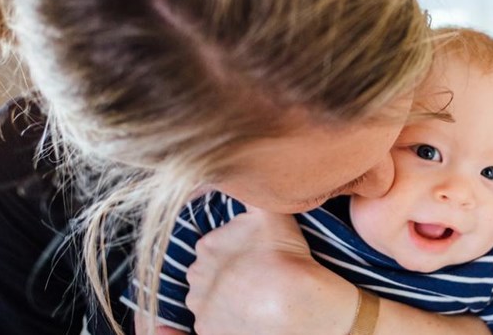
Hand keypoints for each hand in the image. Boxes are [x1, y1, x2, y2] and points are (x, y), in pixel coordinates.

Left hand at [185, 208, 357, 334]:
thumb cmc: (285, 256)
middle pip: (209, 274)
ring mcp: (201, 308)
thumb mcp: (270, 211)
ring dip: (225, 299)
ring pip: (210, 301)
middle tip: (256, 277)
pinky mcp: (208, 333)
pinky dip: (222, 324)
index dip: (237, 252)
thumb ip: (251, 191)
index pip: (215, 247)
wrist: (295, 303)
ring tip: (254, 299)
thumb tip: (236, 173)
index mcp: (207, 246)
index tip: (256, 257)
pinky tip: (241, 318)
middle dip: (227, 276)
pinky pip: (210, 327)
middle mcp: (196, 278)